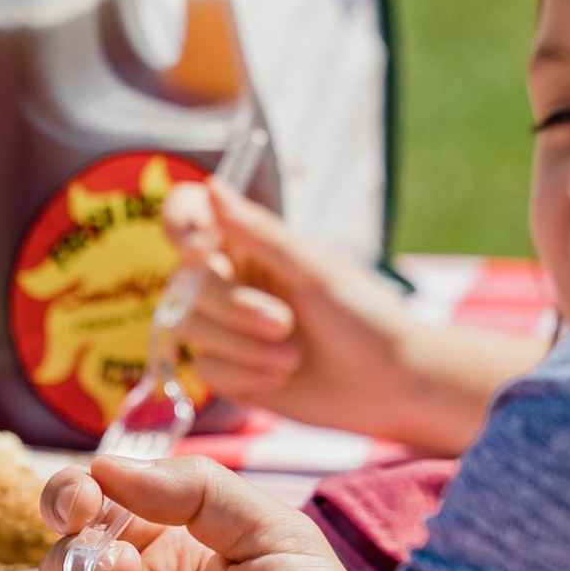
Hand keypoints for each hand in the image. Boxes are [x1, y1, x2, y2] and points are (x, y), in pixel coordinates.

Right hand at [165, 178, 421, 426]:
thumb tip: (214, 186)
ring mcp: (224, 328)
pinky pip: (203, 369)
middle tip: (284, 323)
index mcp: (247, 247)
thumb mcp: (313, 269)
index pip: (187, 218)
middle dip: (234, 308)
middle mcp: (229, 282)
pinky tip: (280, 376)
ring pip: (189, 328)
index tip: (199, 249)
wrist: (388, 384)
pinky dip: (244, 376)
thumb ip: (258, 232)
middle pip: (185, 284)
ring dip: (244, 347)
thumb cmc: (362, 317)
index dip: (181, 226)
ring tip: (292, 356)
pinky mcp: (227, 370)